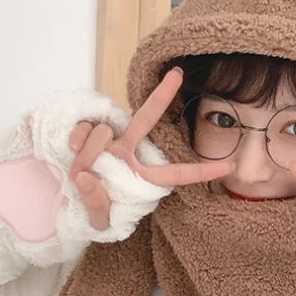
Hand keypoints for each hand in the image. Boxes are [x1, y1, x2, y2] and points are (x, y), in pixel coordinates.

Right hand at [66, 69, 232, 230]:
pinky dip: (75, 141)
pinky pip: (82, 129)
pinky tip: (70, 150)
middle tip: (177, 74)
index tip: (228, 166)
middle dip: (162, 95)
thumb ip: (96, 205)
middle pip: (146, 118)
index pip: (175, 173)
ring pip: (102, 133)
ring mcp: (106, 140)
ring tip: (81, 173)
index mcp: (141, 176)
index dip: (201, 171)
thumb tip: (86, 176)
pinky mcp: (83, 133)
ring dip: (87, 155)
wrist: (67, 204)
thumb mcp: (99, 220)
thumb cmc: (95, 211)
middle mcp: (127, 151)